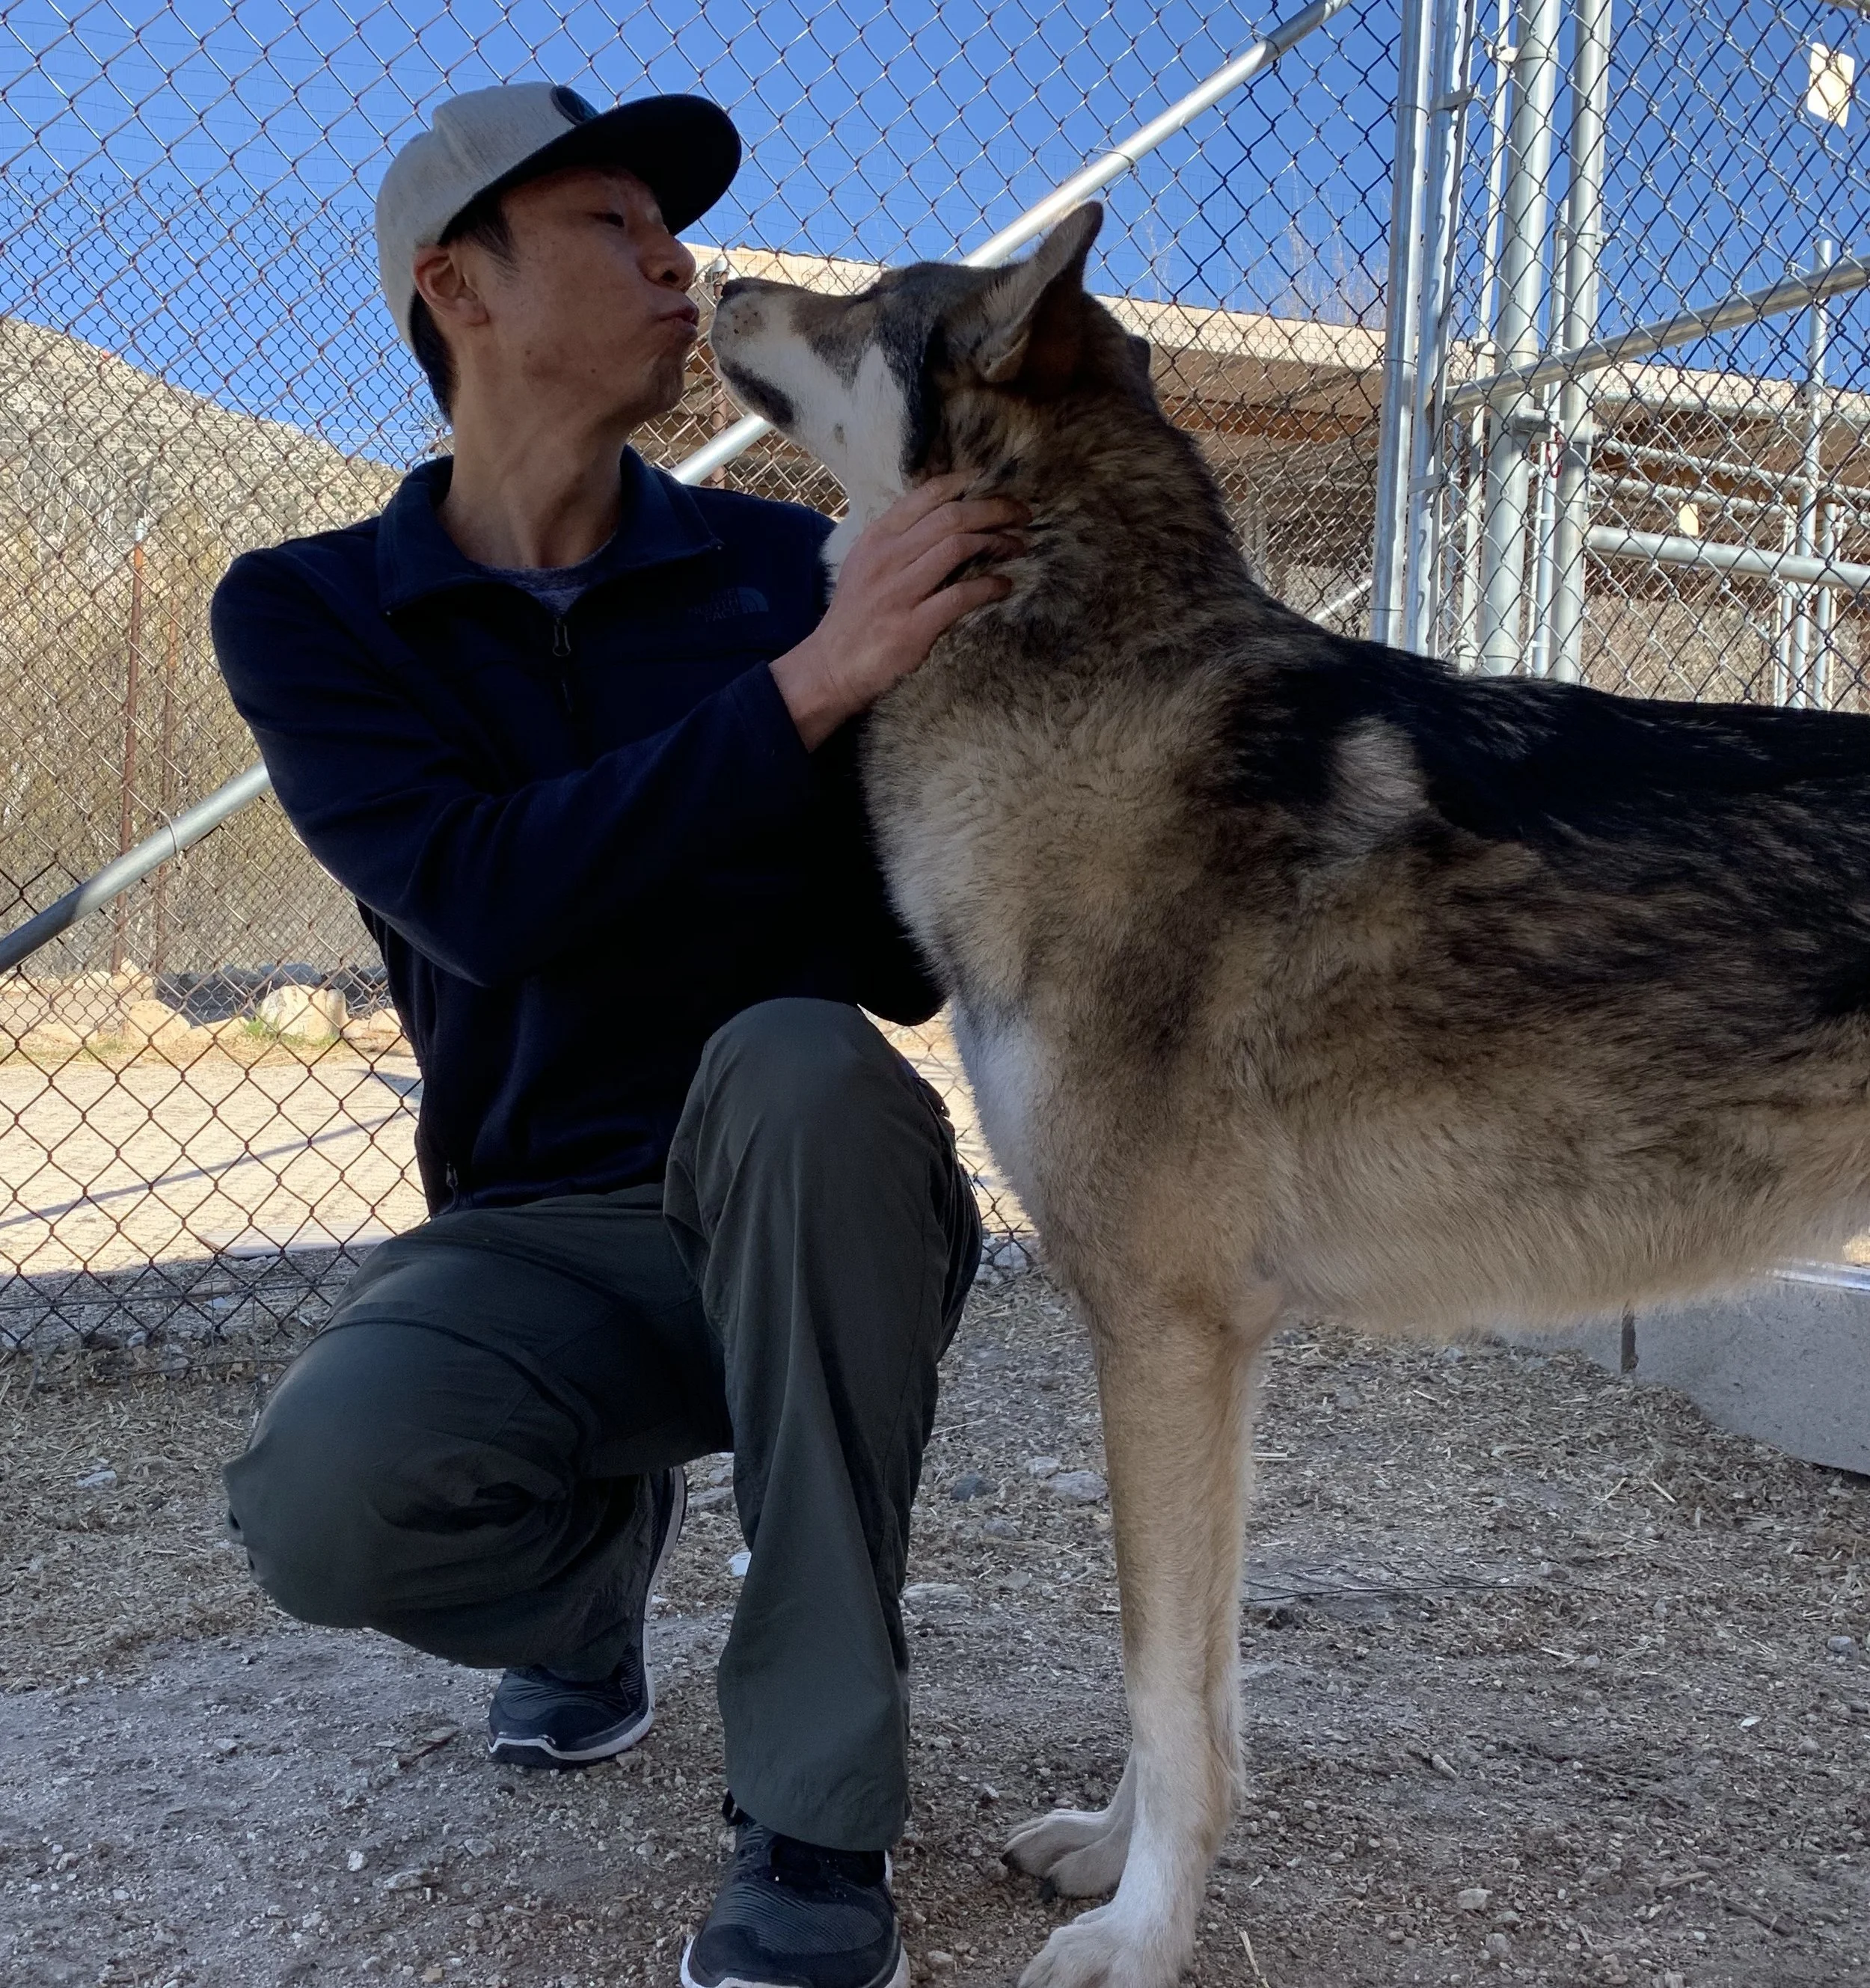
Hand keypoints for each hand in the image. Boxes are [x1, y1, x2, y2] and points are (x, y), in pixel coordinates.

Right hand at [769, 472, 1027, 748]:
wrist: (830, 668)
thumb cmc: (853, 617)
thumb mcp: (864, 566)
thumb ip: (897, 542)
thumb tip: (939, 520)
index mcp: (876, 538)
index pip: (925, 496)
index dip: (964, 485)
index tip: (990, 485)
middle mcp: (887, 558)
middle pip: (951, 517)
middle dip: (994, 510)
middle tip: (1021, 514)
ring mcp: (899, 592)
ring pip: (958, 547)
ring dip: (997, 542)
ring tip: (1016, 546)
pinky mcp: (913, 627)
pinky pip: (961, 595)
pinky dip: (990, 586)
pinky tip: (1003, 586)